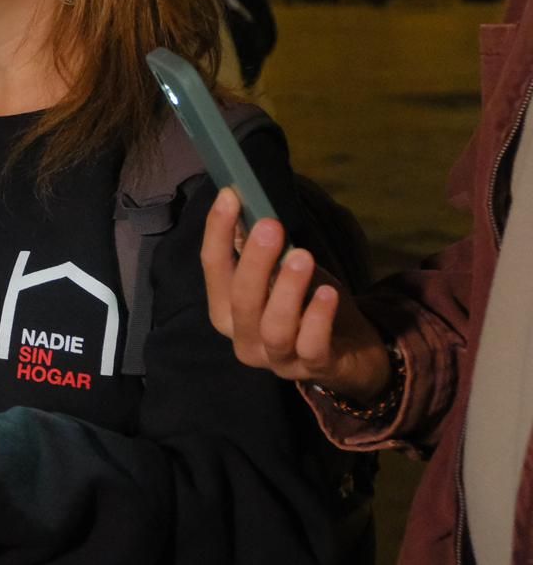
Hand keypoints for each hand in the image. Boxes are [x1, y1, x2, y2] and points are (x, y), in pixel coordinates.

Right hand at [200, 187, 391, 400]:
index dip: (217, 232)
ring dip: (287, 290)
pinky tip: (327, 293)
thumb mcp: (279, 272)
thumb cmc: (306, 304)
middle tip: (271, 226)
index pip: (213, 269)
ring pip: (273, 326)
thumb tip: (238, 199)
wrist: (350, 351)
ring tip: (302, 256)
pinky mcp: (314, 368)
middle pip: (241, 300)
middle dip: (254, 261)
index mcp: (226, 310)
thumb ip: (255, 247)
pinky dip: (318, 319)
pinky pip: (311, 346)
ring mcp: (277, 358)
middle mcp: (243, 337)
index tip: (229, 196)